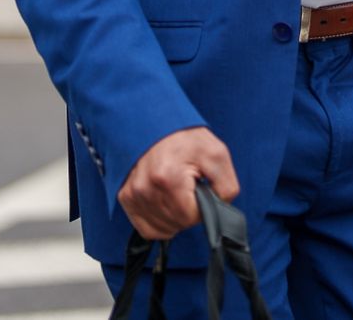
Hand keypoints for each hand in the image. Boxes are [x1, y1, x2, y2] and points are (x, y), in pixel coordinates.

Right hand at [118, 127, 238, 239]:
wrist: (156, 123)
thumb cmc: (186, 138)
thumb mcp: (217, 155)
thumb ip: (226, 188)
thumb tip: (221, 212)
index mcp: (168, 177)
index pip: (190, 217)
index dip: (202, 207)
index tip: (200, 188)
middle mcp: (145, 189)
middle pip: (177, 224)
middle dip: (189, 211)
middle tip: (189, 187)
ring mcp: (133, 195)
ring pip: (162, 230)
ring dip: (175, 218)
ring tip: (177, 192)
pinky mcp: (125, 198)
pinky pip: (146, 229)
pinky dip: (160, 223)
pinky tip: (166, 204)